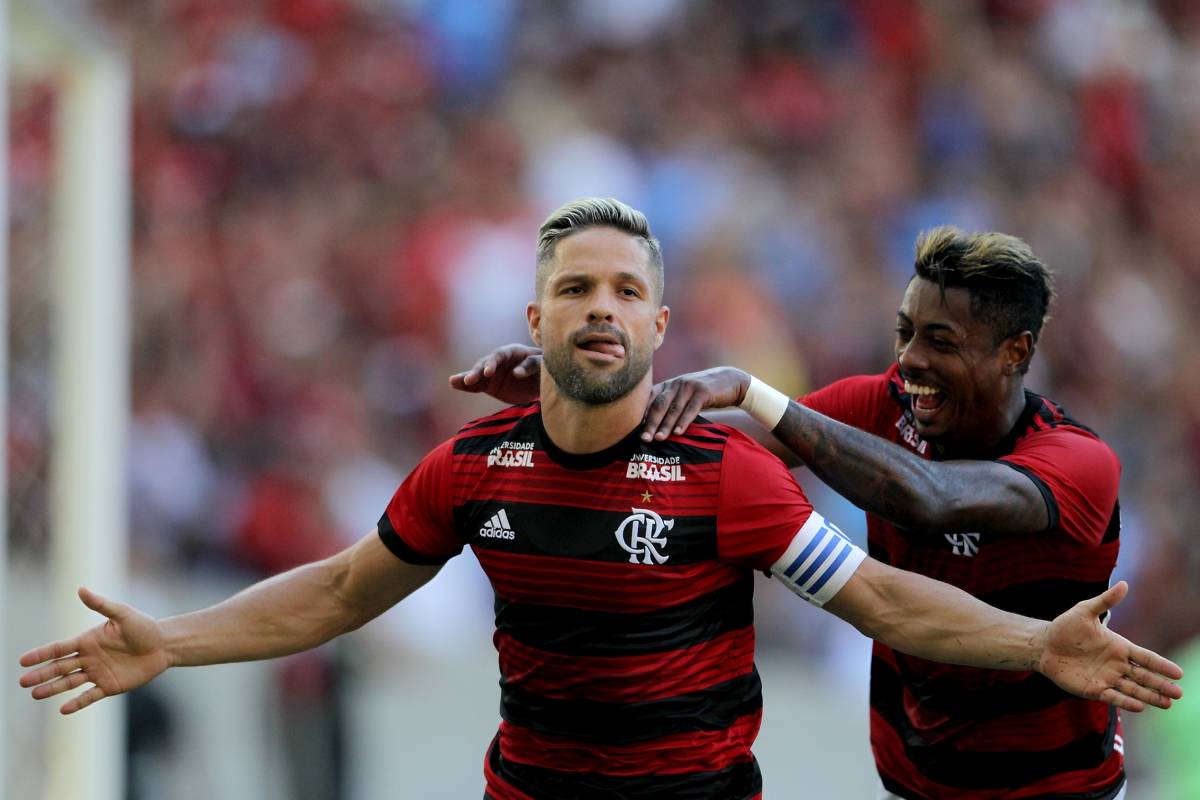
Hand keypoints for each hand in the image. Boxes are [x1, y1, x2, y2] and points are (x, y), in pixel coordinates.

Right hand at [18, 587, 170, 713]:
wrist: (164, 645)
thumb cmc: (144, 626)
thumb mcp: (122, 614)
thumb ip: (101, 604)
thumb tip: (81, 589)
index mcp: (88, 641)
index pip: (59, 648)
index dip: (41, 654)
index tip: (23, 660)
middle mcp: (89, 658)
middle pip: (60, 667)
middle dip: (41, 674)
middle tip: (23, 682)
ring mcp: (98, 673)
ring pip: (69, 682)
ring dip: (53, 689)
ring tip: (35, 694)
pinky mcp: (109, 686)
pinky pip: (90, 696)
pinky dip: (77, 703)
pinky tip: (64, 709)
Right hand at [449, 344, 541, 404]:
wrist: (543, 382)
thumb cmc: (544, 368)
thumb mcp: (542, 364)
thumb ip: (532, 365)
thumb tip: (515, 373)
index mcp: (512, 351)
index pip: (499, 356)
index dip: (493, 363)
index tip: (489, 373)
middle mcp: (499, 361)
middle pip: (485, 364)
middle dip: (477, 372)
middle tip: (470, 380)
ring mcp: (492, 373)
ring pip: (477, 374)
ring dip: (466, 378)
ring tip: (453, 381)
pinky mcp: (489, 385)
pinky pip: (476, 385)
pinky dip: (465, 386)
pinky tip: (453, 384)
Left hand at [642, 367, 751, 440]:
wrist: (729, 380)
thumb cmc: (702, 394)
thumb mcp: (683, 396)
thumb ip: (670, 406)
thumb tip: (652, 428)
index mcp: (667, 386)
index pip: (649, 400)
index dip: (640, 415)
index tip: (633, 431)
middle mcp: (675, 384)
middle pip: (659, 405)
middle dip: (650, 423)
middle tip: (644, 439)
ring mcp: (689, 386)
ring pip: (674, 409)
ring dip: (665, 425)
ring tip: (659, 439)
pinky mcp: (703, 392)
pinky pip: (691, 409)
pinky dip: (684, 421)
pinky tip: (678, 432)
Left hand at [1038, 581, 1182, 711]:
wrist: (1044, 645)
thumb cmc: (1065, 627)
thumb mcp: (1085, 611)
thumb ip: (1105, 601)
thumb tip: (1124, 584)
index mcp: (1119, 646)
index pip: (1145, 657)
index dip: (1161, 665)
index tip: (1179, 673)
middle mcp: (1116, 664)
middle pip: (1144, 676)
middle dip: (1161, 685)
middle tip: (1179, 693)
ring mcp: (1106, 677)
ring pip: (1132, 689)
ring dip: (1149, 696)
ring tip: (1167, 704)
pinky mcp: (1093, 689)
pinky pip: (1113, 697)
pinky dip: (1126, 702)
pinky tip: (1140, 707)